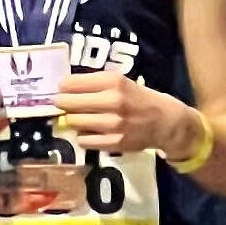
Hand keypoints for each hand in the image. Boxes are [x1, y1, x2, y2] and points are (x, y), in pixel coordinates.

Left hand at [55, 71, 201, 156]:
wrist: (165, 122)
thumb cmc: (139, 99)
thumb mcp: (121, 82)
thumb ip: (96, 84)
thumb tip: (64, 88)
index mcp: (113, 82)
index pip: (72, 83)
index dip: (62, 87)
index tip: (60, 89)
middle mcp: (113, 101)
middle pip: (69, 103)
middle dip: (62, 104)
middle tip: (62, 104)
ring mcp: (113, 124)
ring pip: (74, 122)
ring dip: (72, 120)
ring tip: (78, 117)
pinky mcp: (114, 142)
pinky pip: (84, 139)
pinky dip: (83, 135)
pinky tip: (91, 130)